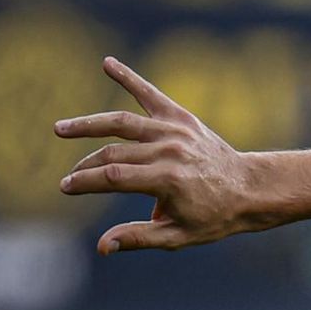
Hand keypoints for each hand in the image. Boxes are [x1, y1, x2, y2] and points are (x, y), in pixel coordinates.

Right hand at [56, 58, 261, 253]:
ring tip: (61, 130)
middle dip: (86, 166)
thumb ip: (138, 237)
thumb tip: (101, 246)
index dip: (86, 182)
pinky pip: (150, 94)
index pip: (113, 177)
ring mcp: (174, 130)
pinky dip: (129, 77)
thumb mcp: (177, 237)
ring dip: (89, 125)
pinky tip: (107, 63)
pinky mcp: (180, 117)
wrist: (249, 189)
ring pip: (122, 122)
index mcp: (167, 180)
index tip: (66, 187)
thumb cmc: (214, 218)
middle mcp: (169, 150)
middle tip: (69, 178)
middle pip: (114, 152)